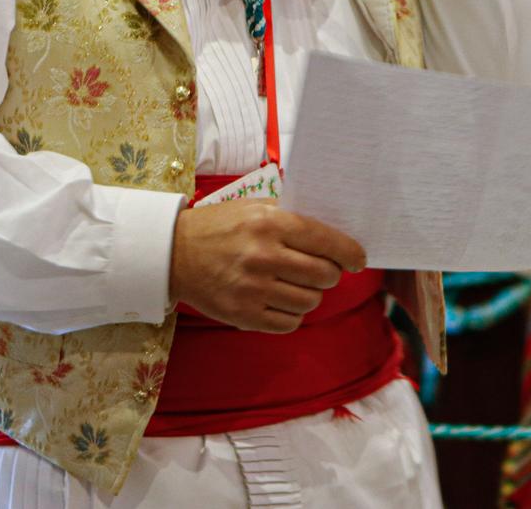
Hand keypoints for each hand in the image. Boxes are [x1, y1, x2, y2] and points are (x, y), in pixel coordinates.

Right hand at [169, 199, 365, 333]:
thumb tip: (334, 237)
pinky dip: (292, 314)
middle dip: (329, 274)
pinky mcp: (244, 315)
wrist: (172, 253)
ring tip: (294, 285)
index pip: (327, 241)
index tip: (358, 260)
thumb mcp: (252, 207)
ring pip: (311, 302)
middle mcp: (263, 256)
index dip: (350, 253)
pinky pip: (290, 323)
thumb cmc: (218, 227)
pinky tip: (280, 301)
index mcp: (268, 223)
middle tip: (320, 270)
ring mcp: (253, 289)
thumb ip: (290, 217)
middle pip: (324, 275)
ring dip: (310, 295)